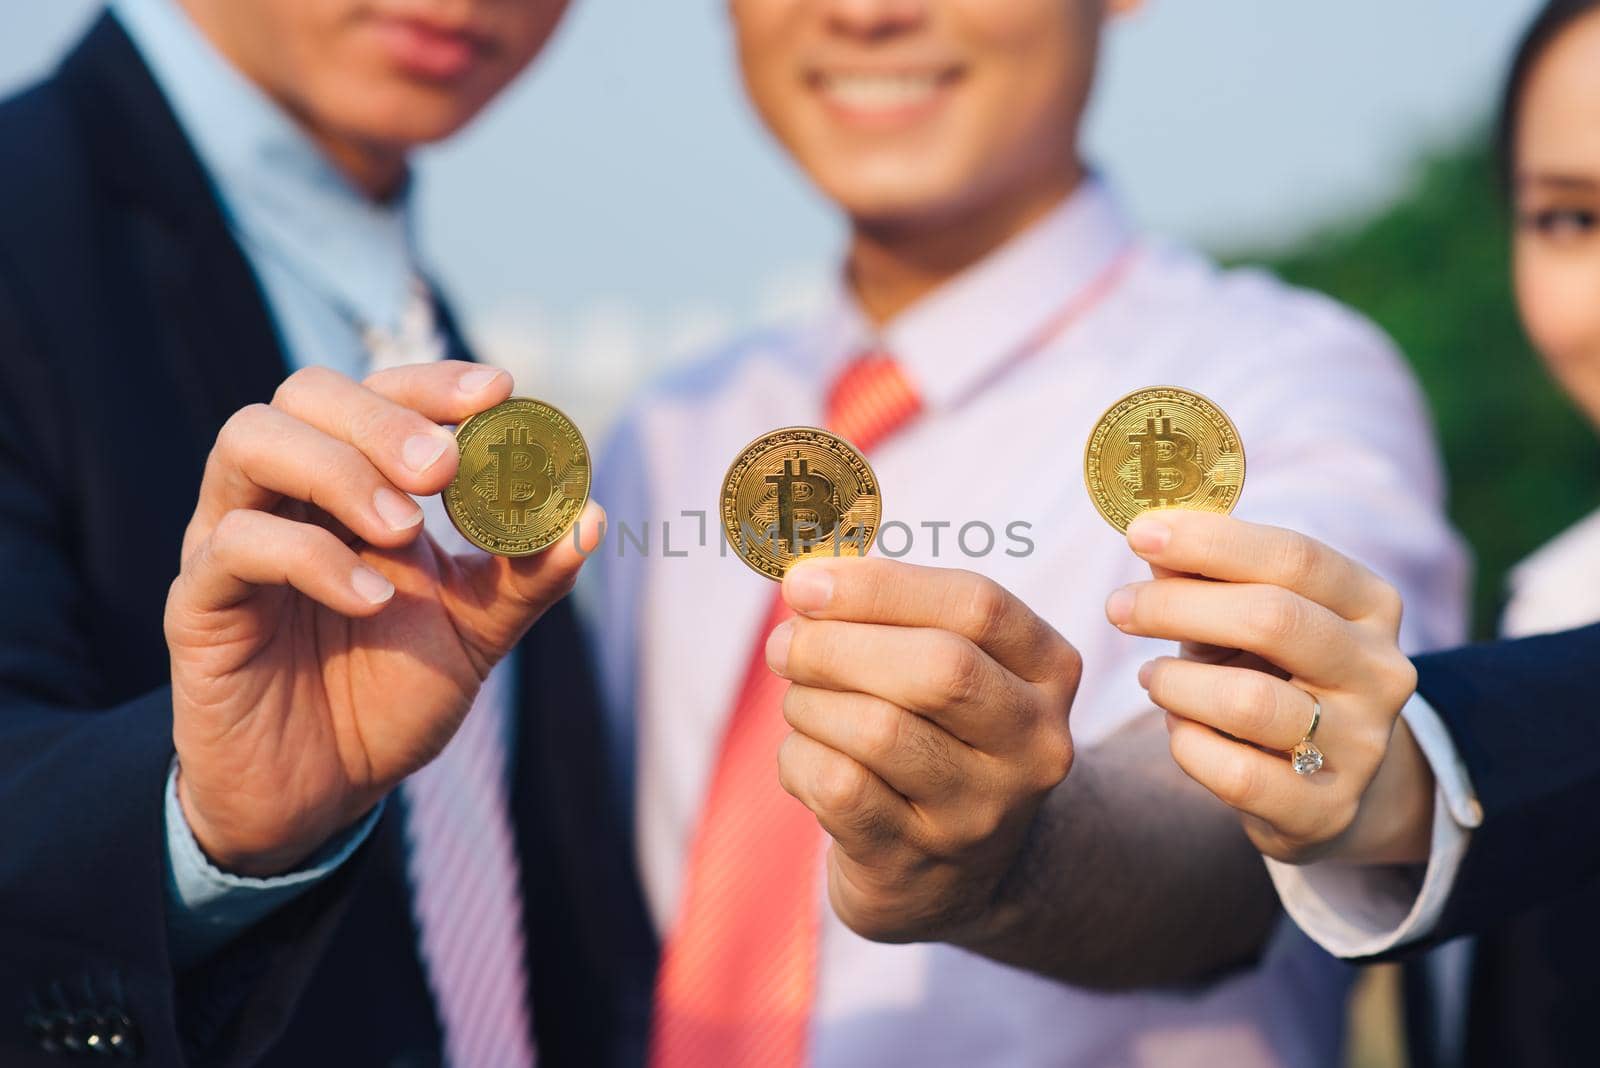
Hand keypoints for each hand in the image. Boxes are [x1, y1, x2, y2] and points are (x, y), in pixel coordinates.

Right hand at [165, 362, 602, 875]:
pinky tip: (373, 600)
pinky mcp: (199, 602)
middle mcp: (287, 495)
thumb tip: (589, 517)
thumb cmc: (391, 695)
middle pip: (306, 393)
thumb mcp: (476, 632)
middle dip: (383, 416)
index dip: (433, 382)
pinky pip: (235, 545)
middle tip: (446, 468)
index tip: (499, 391)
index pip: (378, 392)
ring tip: (404, 529)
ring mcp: (232, 539)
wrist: (324, 795)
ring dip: (338, 470)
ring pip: (249, 440)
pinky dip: (310, 558)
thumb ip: (528, 576)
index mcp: (353, 485)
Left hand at [767, 558, 1079, 944]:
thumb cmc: (931, 734)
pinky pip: (839, 788)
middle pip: (937, 669)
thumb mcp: (945, 666)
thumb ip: (890, 612)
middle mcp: (1033, 744)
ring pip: (878, 730)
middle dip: (836, 645)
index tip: (805, 583)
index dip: (880, 587)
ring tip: (802, 704)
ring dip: (811, 704)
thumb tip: (805, 582)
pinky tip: (805, 756)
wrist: (949, 875)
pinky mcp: (917, 862)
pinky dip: (799, 759)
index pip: (977, 606)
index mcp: (1049, 671)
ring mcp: (981, 812)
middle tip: (782, 645)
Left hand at [1104, 510, 1430, 864]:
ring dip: (1177, 684)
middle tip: (1118, 609)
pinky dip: (1187, 744)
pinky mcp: (1325, 810)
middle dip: (1177, 607)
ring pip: (1249, 702)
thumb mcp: (1248, 615)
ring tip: (1153, 678)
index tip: (1139, 533)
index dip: (1210, 541)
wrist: (1331, 783)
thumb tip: (1148, 532)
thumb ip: (1205, 574)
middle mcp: (1380, 671)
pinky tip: (1179, 729)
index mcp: (1370, 605)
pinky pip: (1235, 774)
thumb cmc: (1272, 673)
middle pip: (1272, 619)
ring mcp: (1361, 745)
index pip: (1294, 556)